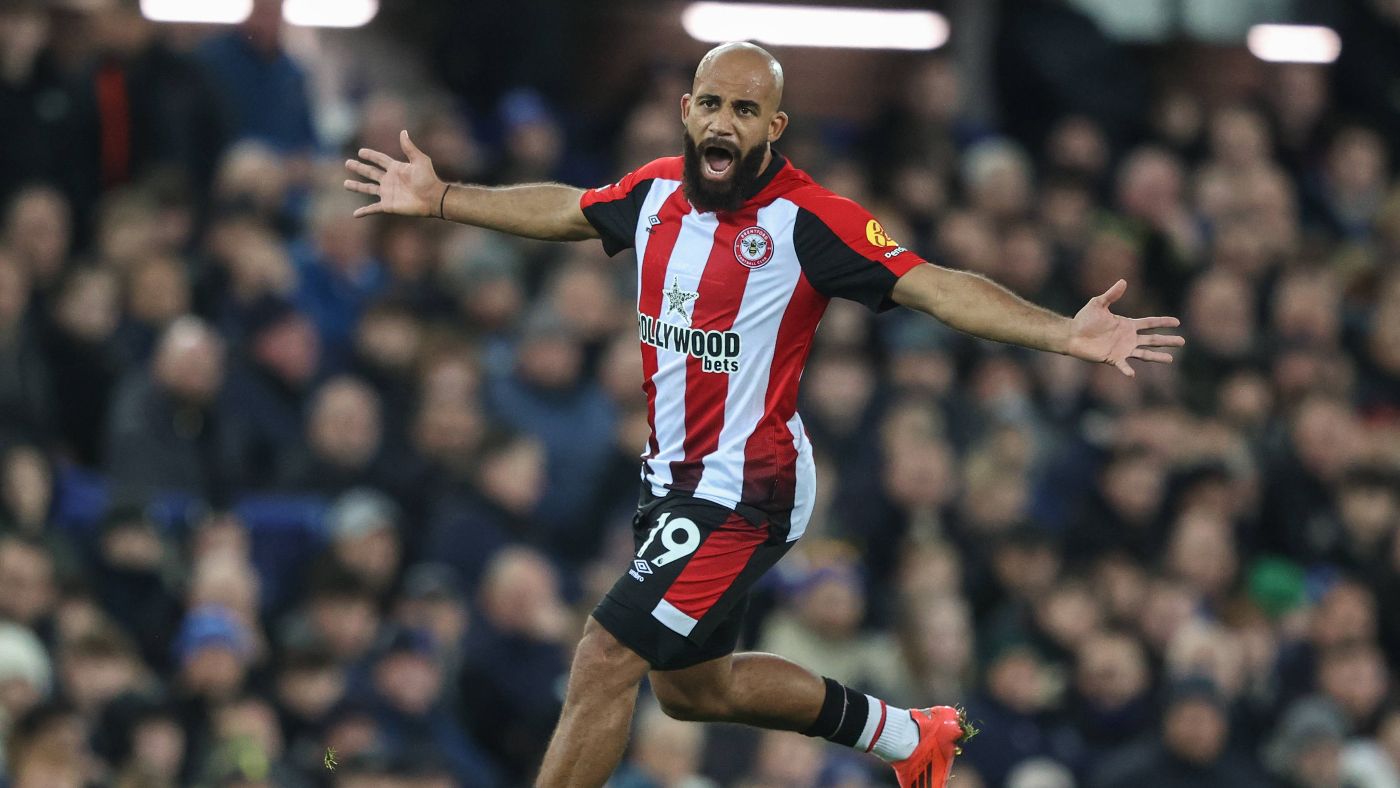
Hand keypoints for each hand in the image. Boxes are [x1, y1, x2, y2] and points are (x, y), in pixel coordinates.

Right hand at [344, 130, 443, 218]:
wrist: (433, 198)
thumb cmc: (428, 179)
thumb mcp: (420, 160)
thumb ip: (409, 147)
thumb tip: (403, 131)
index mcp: (396, 168)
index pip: (380, 160)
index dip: (371, 155)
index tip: (361, 152)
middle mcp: (390, 180)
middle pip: (370, 172)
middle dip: (359, 168)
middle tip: (347, 163)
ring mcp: (388, 193)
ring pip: (368, 188)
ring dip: (357, 187)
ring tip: (345, 184)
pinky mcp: (388, 205)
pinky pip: (373, 208)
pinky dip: (364, 211)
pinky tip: (355, 214)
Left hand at [1066, 279, 1183, 376]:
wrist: (1072, 334)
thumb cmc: (1084, 319)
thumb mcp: (1098, 304)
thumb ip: (1111, 294)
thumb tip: (1123, 281)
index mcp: (1127, 325)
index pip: (1150, 323)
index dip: (1163, 322)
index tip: (1177, 322)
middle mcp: (1128, 338)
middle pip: (1152, 339)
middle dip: (1167, 341)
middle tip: (1182, 342)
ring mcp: (1122, 349)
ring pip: (1144, 354)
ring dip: (1157, 356)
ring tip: (1171, 359)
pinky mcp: (1112, 358)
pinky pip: (1122, 365)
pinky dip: (1127, 370)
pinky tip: (1133, 374)